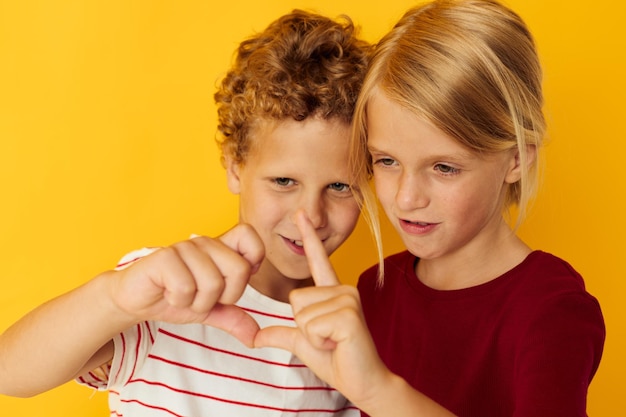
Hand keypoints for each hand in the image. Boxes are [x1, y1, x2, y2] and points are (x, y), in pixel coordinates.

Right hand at [108, 223, 263, 345]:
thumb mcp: (209, 310)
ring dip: (197, 302)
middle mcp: (205, 243)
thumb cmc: (173, 297)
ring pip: (213, 283)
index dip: (252, 258)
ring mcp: (185, 247)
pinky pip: (186, 287)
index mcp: (220, 248)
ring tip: (182, 296)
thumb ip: (234, 318)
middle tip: (201, 297)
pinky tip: (167, 294)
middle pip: (240, 269)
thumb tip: (257, 337)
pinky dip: (178, 301)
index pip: (249, 235)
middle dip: (223, 296)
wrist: (134, 300)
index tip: (232, 281)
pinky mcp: (165, 256)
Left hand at [254, 211, 389, 406]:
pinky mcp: (349, 314)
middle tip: (327, 337)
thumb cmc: (337, 359)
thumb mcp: (302, 342)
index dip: (308, 237)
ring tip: (333, 341)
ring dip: (312, 335)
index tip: (300, 214)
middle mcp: (343, 289)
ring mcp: (348, 299)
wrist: (362, 381)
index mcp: (332, 292)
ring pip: (302, 314)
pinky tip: (337, 344)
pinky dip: (318, 341)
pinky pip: (311, 325)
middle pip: (296, 298)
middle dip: (304, 325)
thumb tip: (255, 336)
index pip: (317, 260)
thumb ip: (281, 333)